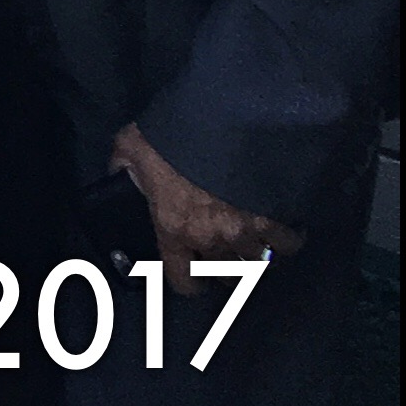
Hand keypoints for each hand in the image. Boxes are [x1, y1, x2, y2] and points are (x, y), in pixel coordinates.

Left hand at [113, 123, 304, 267]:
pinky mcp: (275, 218)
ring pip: (258, 262)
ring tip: (257, 243)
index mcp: (173, 228)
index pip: (182, 279)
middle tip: (226, 254)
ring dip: (257, 256)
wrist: (222, 122)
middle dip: (225, 268)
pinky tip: (286, 229)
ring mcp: (246, 231)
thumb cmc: (171, 137)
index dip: (190, 283)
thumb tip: (117, 174)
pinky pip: (288, 243)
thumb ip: (122, 166)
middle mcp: (211, 239)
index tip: (195, 279)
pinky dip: (288, 239)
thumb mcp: (131, 147)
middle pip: (225, 274)